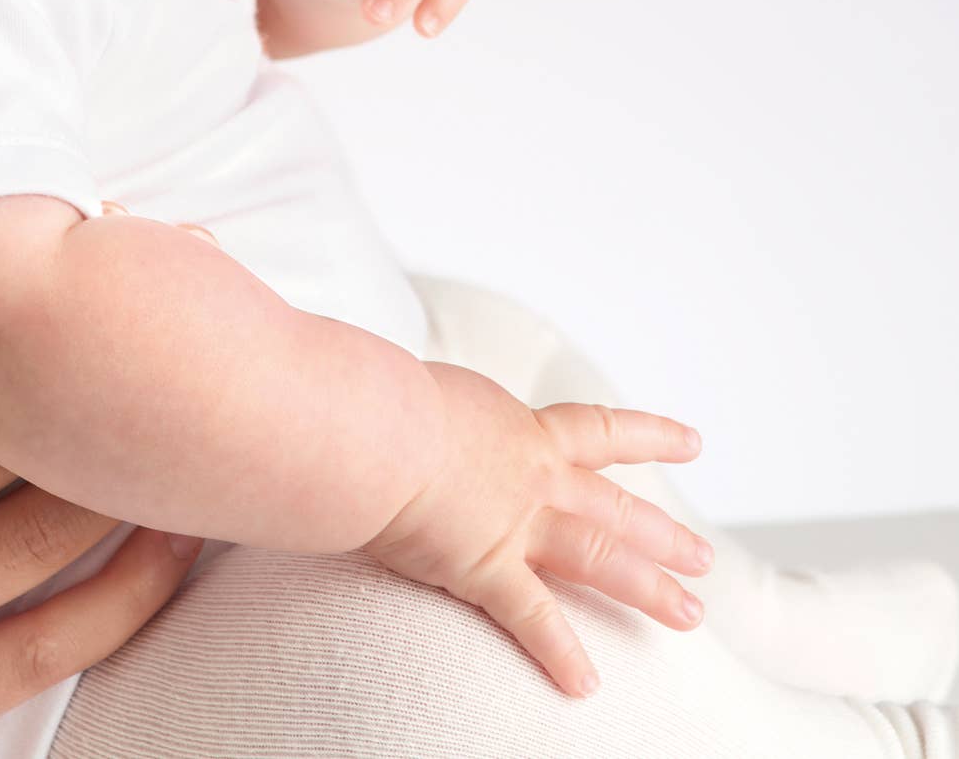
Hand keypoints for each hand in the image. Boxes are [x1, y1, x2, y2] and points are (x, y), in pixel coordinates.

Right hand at [368, 363, 711, 697]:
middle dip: (664, 535)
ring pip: (600, 558)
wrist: (371, 425)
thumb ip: (439, 413)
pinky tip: (585, 684)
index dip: (648, 436)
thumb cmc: (381, 397)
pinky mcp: (486, 566)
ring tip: (689, 613)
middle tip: (703, 559)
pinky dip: (561, 653)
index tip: (692, 444)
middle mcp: (533, 475)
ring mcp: (517, 523)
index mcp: (520, 428)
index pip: (597, 429)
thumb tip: (416, 414)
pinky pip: (533, 619)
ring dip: (649, 588)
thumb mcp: (426, 390)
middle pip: (616, 507)